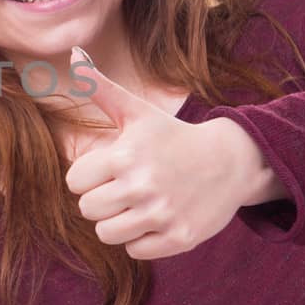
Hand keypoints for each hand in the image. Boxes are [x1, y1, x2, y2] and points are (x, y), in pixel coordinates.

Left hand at [65, 53, 282, 258]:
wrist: (230, 161)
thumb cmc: (173, 136)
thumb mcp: (137, 111)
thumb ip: (99, 86)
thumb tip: (73, 53)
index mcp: (125, 156)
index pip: (74, 182)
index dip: (87, 176)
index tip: (108, 168)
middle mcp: (142, 186)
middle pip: (88, 210)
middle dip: (101, 199)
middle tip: (123, 187)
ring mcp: (162, 215)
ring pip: (107, 235)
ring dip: (117, 222)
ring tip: (137, 204)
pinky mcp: (179, 238)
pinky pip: (135, 251)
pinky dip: (141, 239)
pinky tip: (156, 218)